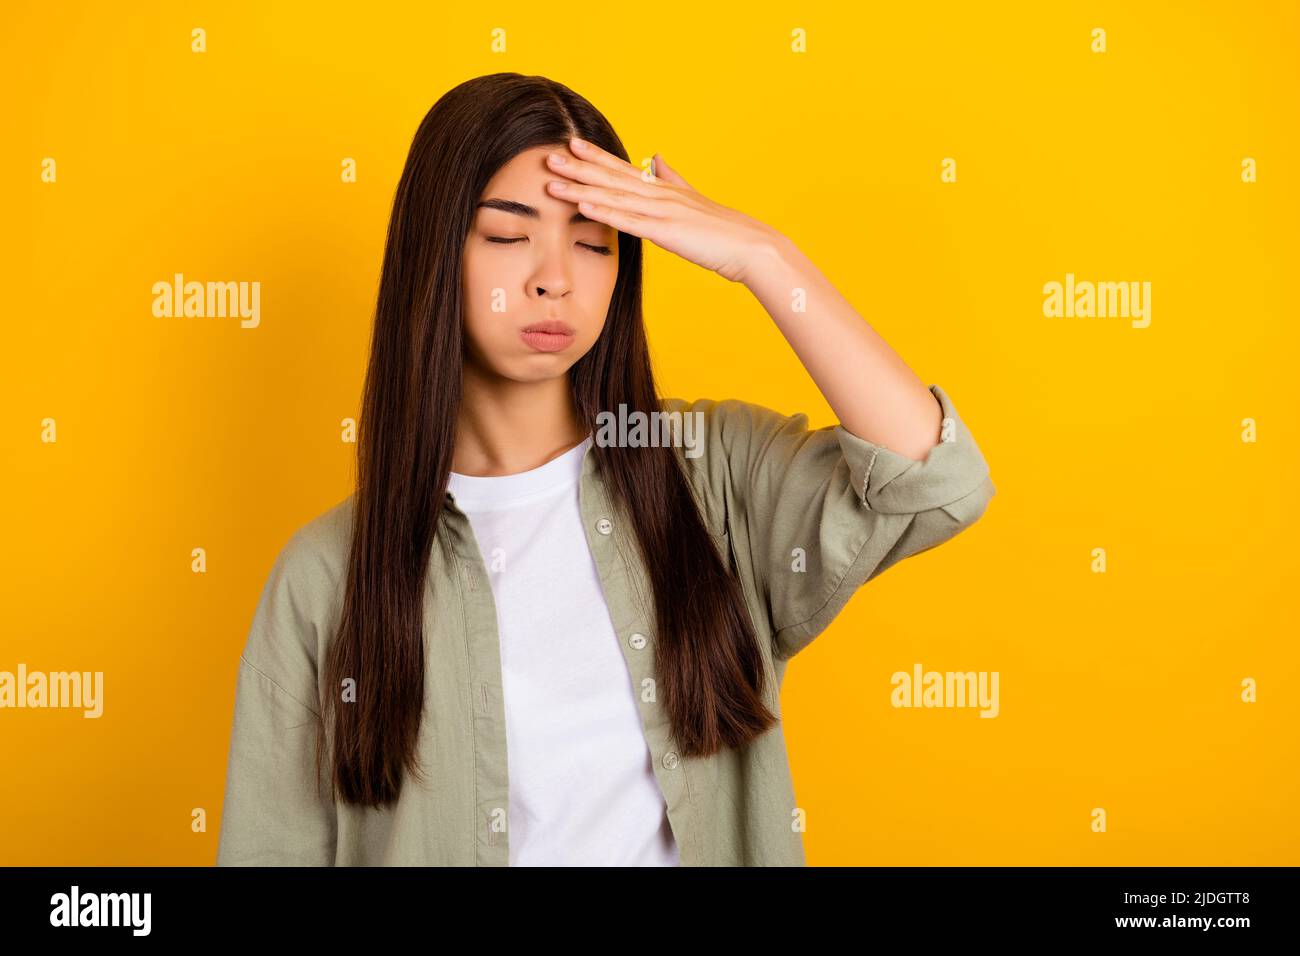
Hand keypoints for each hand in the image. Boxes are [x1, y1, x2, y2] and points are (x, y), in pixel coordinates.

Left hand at [544, 137, 784, 283]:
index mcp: (664, 189)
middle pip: (612, 178)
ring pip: (614, 196)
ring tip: (553, 181)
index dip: (596, 157)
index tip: (570, 144)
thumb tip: (657, 156)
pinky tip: (583, 206)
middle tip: (547, 157)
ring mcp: (662, 212)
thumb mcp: (693, 200)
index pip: (623, 169)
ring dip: (581, 188)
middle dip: (578, 168)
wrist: (751, 246)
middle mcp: (660, 194)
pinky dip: (604, 212)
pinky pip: (629, 222)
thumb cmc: (723, 232)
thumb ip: (673, 178)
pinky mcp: (667, 232)